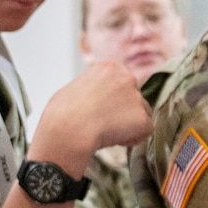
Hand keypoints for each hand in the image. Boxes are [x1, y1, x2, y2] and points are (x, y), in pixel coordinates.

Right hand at [30, 61, 151, 172]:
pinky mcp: (143, 118)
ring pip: (141, 115)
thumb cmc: (62, 112)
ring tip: (106, 133)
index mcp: (110, 67)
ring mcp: (137, 97)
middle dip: (123, 112)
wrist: (67, 129)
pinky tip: (113, 140)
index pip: (122, 83)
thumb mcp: (75, 87)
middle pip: (134, 98)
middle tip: (105, 125)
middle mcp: (127, 78)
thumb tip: (95, 98)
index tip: (101, 111)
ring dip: (129, 126)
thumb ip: (93, 88)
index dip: (112, 100)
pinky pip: (144, 131)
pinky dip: (132, 139)